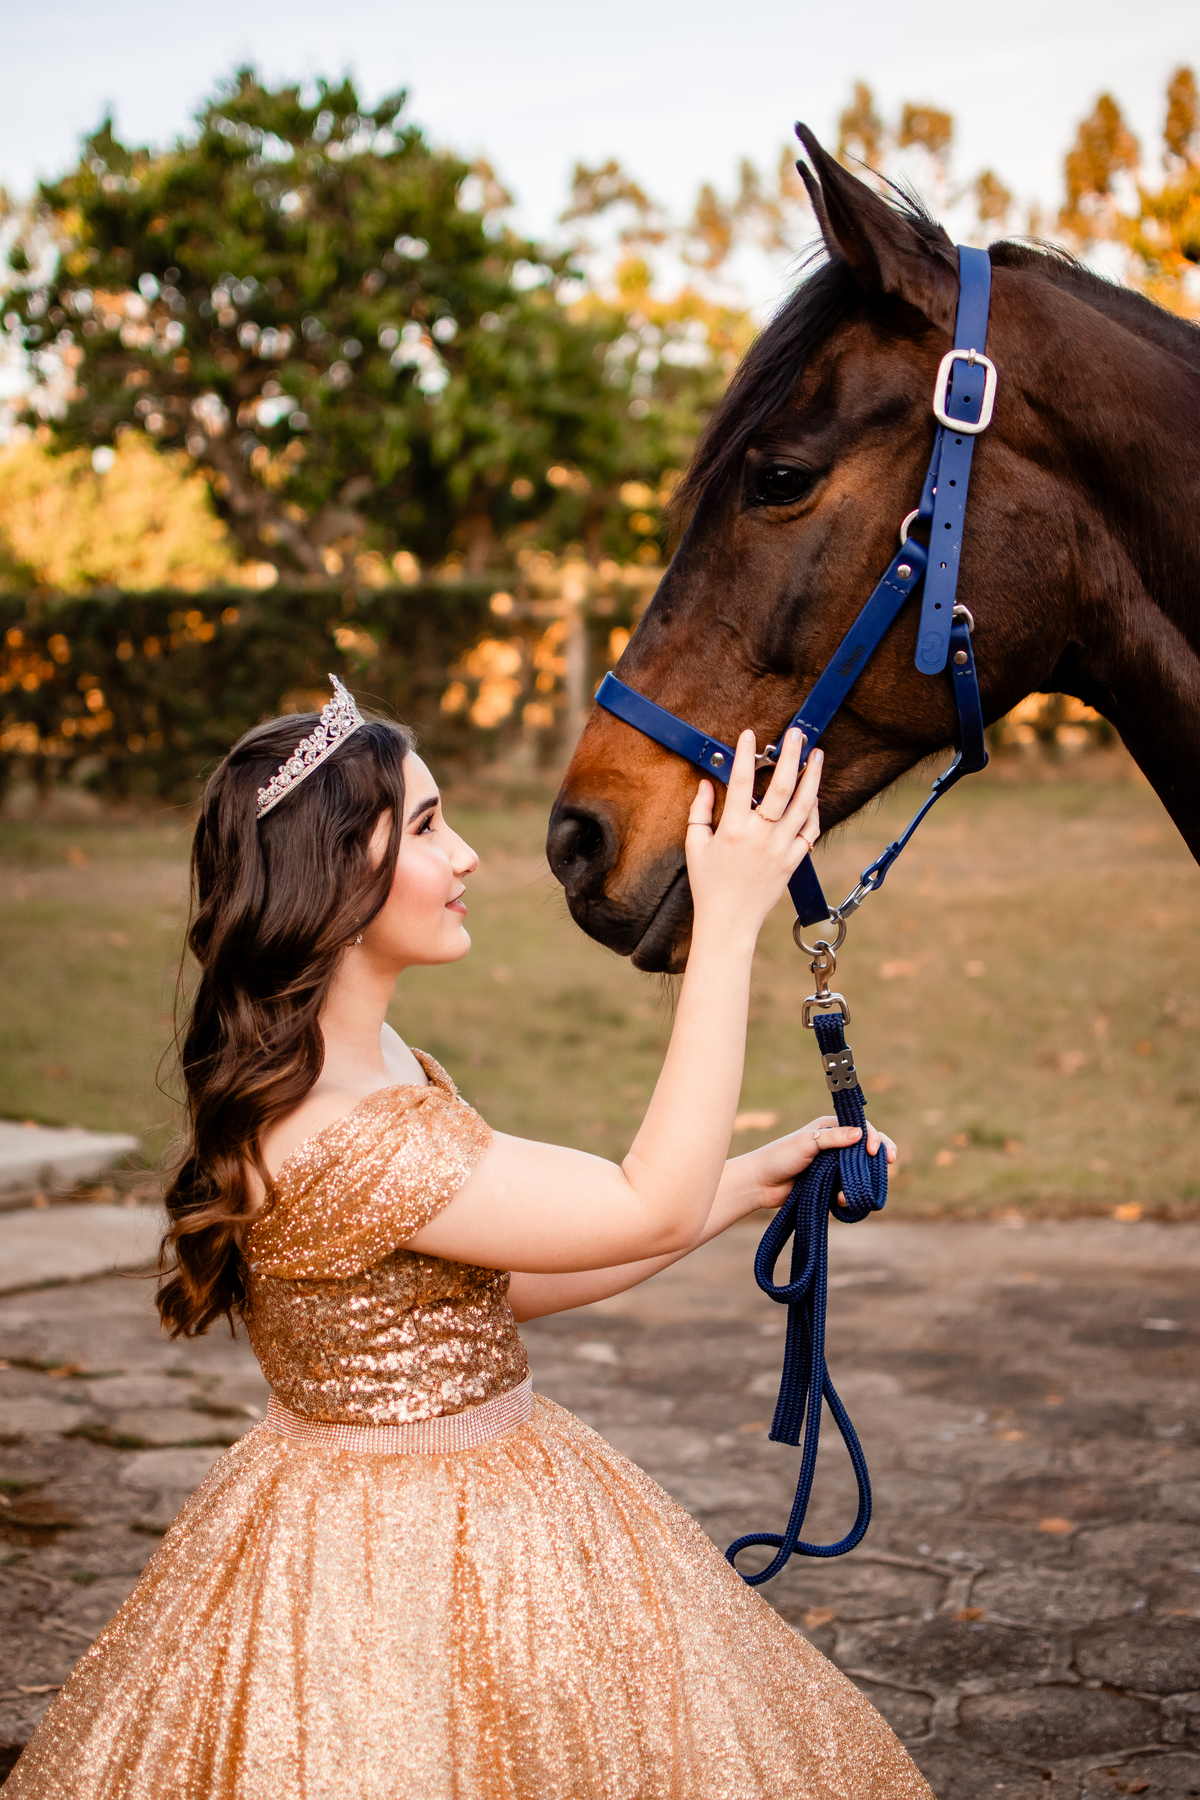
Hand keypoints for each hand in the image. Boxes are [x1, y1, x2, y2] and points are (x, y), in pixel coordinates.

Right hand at [686, 727, 822, 948]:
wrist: (729, 922)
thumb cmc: (708, 885)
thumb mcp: (695, 845)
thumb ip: (700, 811)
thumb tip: (706, 784)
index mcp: (732, 829)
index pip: (741, 782)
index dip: (745, 754)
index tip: (749, 734)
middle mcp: (760, 835)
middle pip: (782, 787)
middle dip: (791, 756)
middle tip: (797, 734)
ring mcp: (780, 848)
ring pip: (804, 805)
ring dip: (813, 777)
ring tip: (818, 755)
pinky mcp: (793, 862)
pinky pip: (810, 831)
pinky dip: (815, 811)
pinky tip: (815, 795)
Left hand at [745, 1115, 896, 1209]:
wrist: (759, 1184)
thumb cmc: (779, 1157)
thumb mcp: (806, 1142)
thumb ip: (832, 1138)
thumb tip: (860, 1134)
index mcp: (829, 1128)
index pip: (861, 1128)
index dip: (874, 1137)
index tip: (875, 1150)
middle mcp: (834, 1145)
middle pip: (866, 1149)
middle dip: (878, 1155)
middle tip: (890, 1162)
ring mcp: (833, 1166)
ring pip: (860, 1171)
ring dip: (862, 1180)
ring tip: (850, 1190)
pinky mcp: (829, 1185)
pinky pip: (848, 1189)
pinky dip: (849, 1194)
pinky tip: (840, 1200)